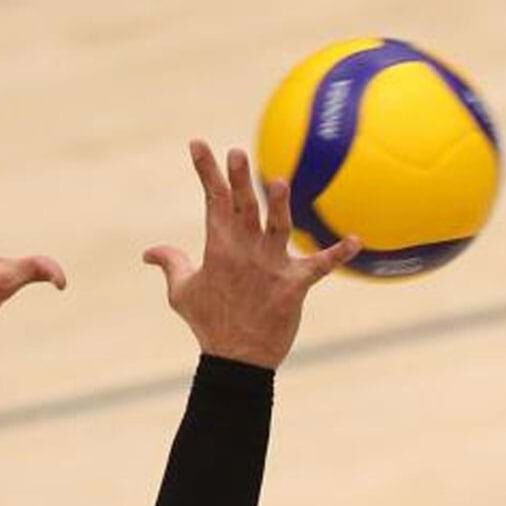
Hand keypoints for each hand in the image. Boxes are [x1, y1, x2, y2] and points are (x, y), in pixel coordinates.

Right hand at [144, 141, 360, 368]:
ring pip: (277, 229)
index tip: (199, 144)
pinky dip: (338, 254)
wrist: (236, 361)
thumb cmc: (210, 324)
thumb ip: (171, 264)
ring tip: (280, 182)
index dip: (206, 172)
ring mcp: (270, 268)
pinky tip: (356, 240)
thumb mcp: (182, 293)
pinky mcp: (294, 287)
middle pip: (243, 208)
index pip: (213, 201)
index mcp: (219, 249)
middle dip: (239, 179)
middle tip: (237, 153)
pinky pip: (320, 266)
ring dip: (279, 207)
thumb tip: (149, 252)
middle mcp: (244, 253)